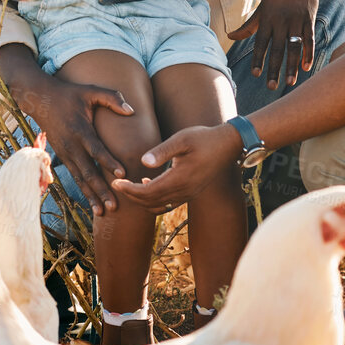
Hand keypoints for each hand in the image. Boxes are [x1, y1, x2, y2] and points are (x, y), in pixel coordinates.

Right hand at [0, 47, 134, 216]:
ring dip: (91, 196)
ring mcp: (65, 153)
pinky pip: (75, 176)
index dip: (108, 161)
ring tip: (103, 212)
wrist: (40, 99)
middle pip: (88, 171)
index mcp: (80, 129)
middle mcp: (71, 145)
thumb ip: (112, 98)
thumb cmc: (70, 94)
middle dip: (101, 189)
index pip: (96, 149)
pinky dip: (84, 191)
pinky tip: (93, 203)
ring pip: (80, 179)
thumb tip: (131, 110)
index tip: (122, 173)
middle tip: (114, 205)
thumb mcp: (90, 90)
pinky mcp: (63, 156)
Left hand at [111, 123, 243, 213]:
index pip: (148, 192)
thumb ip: (162, 151)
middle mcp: (184, 191)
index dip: (129, 190)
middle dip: (131, 196)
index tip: (116, 182)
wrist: (228, 145)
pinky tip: (148, 184)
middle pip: (150, 202)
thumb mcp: (182, 139)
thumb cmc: (204, 138)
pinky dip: (154, 200)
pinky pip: (168, 204)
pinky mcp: (191, 193)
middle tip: (116, 185)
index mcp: (180, 179)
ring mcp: (188, 194)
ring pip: (158, 206)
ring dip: (141, 200)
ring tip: (128, 187)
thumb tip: (144, 162)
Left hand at [227, 0, 320, 90]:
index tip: (255, 74)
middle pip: (277, 48)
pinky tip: (306, 67)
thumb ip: (248, 26)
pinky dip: (308, 53)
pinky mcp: (309, 18)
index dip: (258, 58)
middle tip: (272, 86)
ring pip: (294, 46)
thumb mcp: (261, 8)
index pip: (260, 42)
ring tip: (289, 82)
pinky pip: (309, 39)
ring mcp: (296, 20)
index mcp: (267, 19)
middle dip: (274, 68)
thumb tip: (230, 37)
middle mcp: (281, 20)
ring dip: (292, 66)